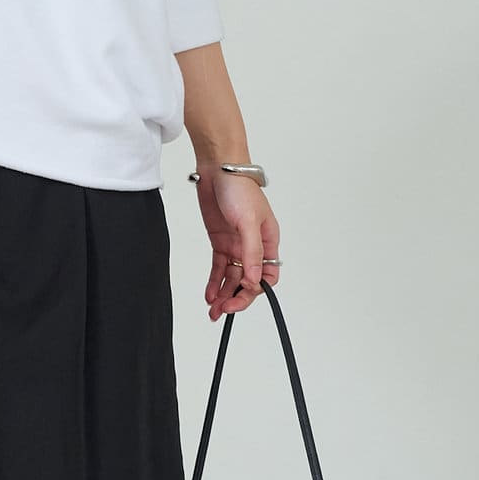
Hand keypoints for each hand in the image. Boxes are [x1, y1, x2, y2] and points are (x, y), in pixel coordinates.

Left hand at [195, 168, 279, 316]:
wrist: (218, 169)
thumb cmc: (240, 188)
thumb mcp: (248, 221)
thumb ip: (251, 253)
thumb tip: (253, 280)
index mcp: (268, 241)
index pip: (267, 275)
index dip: (255, 289)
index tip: (240, 296)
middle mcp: (253, 246)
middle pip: (248, 281)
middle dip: (236, 297)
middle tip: (223, 310)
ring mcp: (235, 245)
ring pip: (231, 278)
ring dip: (223, 294)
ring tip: (213, 309)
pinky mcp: (220, 242)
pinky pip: (218, 268)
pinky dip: (214, 282)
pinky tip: (209, 295)